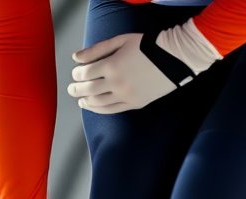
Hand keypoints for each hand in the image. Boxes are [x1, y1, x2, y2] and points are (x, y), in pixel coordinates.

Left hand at [68, 19, 219, 113]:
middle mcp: (117, 83)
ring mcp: (126, 95)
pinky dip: (100, 109)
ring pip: (99, 103)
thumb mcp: (120, 41)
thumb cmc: (147, 46)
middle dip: (76, 89)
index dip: (77, 74)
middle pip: (88, 90)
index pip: (84, 74)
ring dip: (86, 102)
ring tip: (81, 100)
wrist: (173, 58)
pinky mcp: (136, 103)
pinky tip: (94, 106)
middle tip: (71, 89)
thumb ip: (96, 49)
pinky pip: (113, 110)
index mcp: (111, 66)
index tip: (76, 73)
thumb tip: (76, 58)